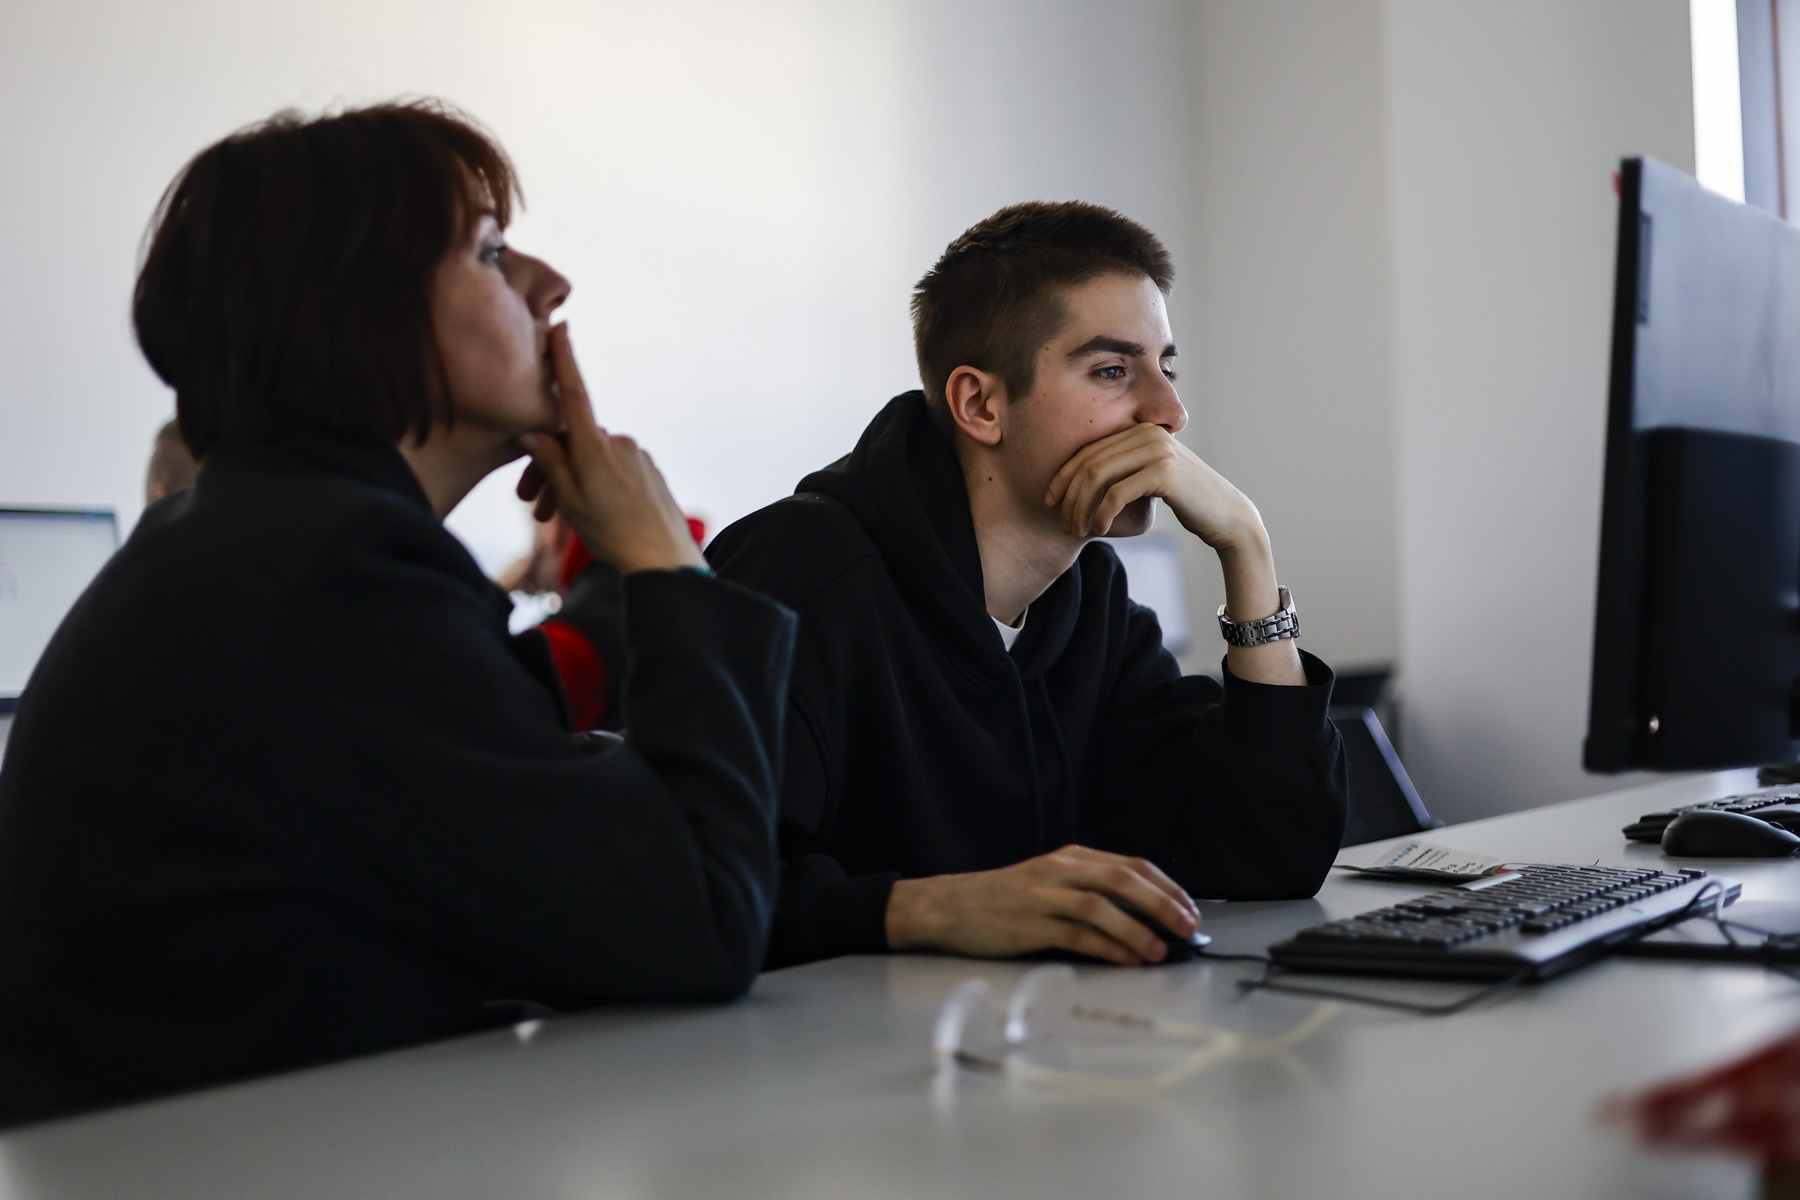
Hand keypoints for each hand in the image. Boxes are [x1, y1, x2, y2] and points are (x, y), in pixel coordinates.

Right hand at [516, 325, 704, 574]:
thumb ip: (549, 462)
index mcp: (594, 447)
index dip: (565, 360)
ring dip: (573, 483)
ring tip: (558, 521)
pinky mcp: (649, 471)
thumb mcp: (569, 500)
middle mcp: (618, 443)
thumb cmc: (612, 533)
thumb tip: (533, 432)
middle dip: (550, 467)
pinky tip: (596, 516)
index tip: (561, 328)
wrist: (665, 559)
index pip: (574, 393)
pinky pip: (615, 470)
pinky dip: (597, 486)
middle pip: (574, 442)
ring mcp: (637, 456)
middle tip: (532, 507)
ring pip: (593, 459)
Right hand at [885, 845, 1200, 965]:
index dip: (1166, 886)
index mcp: (1070, 857)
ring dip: (1137, 929)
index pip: (1130, 864)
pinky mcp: (1029, 925)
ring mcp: (1043, 896)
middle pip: (1122, 879)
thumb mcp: (1049, 881)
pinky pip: (1077, 936)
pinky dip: (1107, 948)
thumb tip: (1142, 918)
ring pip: (1102, 906)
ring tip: (1159, 950)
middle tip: (1186, 927)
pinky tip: (1126, 960)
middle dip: (1162, 904)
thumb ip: (1089, 891)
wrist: (949, 906)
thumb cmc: (1002, 899)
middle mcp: (1060, 870)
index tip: (1189, 909)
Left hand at [1044, 423, 1303, 684]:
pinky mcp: (1164, 472)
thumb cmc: (1186, 502)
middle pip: (1089, 462)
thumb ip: (1124, 469)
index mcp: (1142, 430)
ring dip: (1080, 507)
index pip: (1089, 449)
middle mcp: (1148, 433)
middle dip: (1069, 495)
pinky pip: (1117, 493)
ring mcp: (1157, 449)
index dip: (1063, 476)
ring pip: (1098, 477)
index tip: (1050, 501)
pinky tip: (1098, 530)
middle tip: (1062, 522)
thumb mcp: (1151, 478)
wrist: (1227, 518)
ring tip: (1076, 530)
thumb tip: (1077, 479)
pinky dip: (1101, 514)